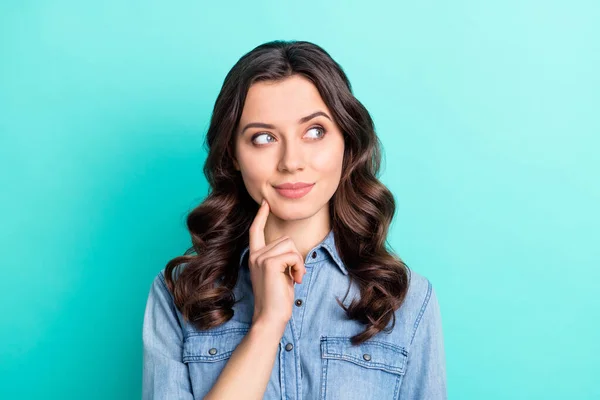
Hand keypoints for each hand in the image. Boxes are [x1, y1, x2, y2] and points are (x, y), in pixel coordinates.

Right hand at [248, 199, 306, 330]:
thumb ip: (280, 259)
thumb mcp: (278, 274)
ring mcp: (260, 258)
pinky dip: (299, 267)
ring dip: (298, 262)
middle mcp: (255, 255)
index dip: (260, 216)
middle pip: (285, 239)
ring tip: (294, 278)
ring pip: (290, 246)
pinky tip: (295, 280)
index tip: (264, 203)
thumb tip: (291, 249)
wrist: (270, 318)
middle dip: (295, 256)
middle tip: (293, 275)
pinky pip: (293, 255)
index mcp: (255, 257)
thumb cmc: (277, 299)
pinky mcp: (269, 263)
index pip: (256, 231)